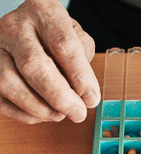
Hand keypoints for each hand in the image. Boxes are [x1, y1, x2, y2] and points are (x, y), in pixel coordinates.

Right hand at [0, 0, 99, 123]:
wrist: (29, 29)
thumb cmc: (56, 36)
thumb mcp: (77, 38)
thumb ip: (84, 64)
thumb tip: (86, 97)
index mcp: (43, 12)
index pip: (63, 45)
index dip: (79, 77)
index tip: (91, 99)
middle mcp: (14, 27)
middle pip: (33, 65)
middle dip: (60, 97)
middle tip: (78, 113)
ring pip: (9, 83)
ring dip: (40, 108)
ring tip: (60, 114)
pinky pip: (1, 99)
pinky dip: (26, 114)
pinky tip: (43, 114)